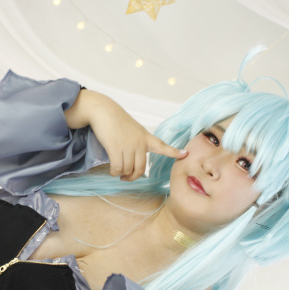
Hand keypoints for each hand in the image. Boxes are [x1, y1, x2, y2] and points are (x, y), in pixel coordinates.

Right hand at [65, 90, 186, 180]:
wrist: (103, 111)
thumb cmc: (116, 122)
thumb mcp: (133, 130)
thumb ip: (138, 144)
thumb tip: (132, 163)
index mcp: (146, 137)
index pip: (162, 146)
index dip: (173, 152)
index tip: (185, 154)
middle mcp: (140, 142)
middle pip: (140, 169)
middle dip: (132, 177)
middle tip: (126, 178)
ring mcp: (128, 145)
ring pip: (128, 169)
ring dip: (121, 174)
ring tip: (116, 171)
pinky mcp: (116, 148)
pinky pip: (118, 168)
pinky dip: (114, 172)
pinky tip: (112, 171)